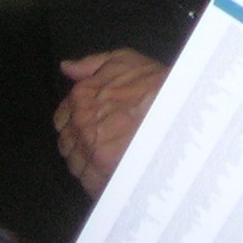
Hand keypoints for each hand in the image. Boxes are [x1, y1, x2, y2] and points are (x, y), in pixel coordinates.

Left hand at [55, 48, 167, 195]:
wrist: (179, 110)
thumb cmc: (154, 84)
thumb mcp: (122, 60)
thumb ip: (90, 65)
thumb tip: (66, 68)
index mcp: (80, 98)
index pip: (62, 119)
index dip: (75, 123)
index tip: (90, 126)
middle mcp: (80, 126)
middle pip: (68, 144)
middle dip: (81, 144)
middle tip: (103, 144)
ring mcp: (91, 151)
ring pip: (77, 164)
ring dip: (89, 163)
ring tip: (111, 160)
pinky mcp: (104, 174)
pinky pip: (91, 182)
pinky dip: (99, 180)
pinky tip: (114, 174)